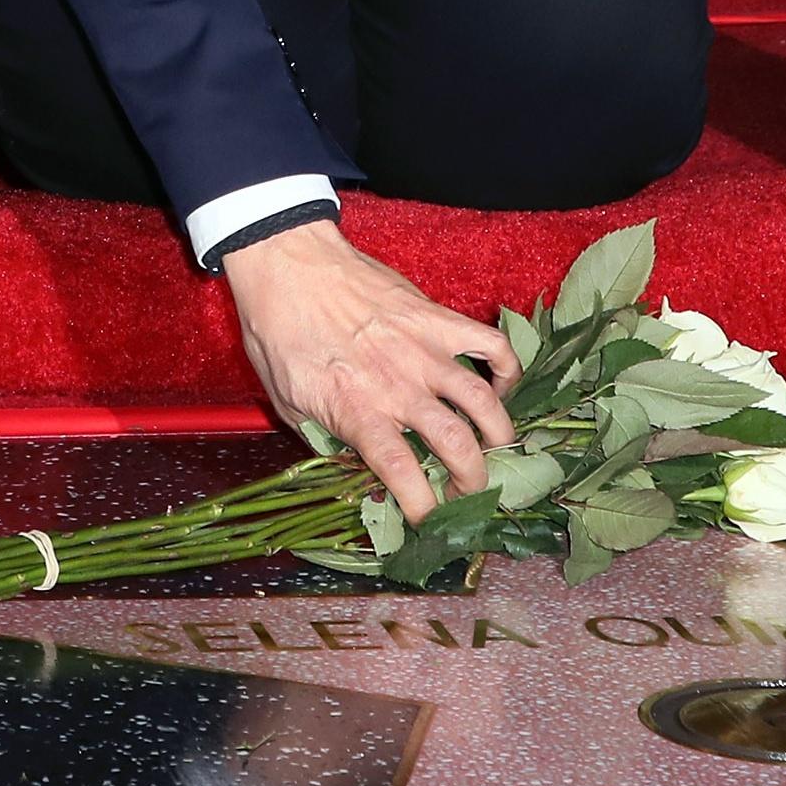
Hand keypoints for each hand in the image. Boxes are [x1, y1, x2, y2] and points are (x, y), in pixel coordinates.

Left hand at [221, 221, 520, 521]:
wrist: (287, 264)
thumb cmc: (277, 332)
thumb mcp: (287, 401)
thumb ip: (324, 438)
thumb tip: (351, 468)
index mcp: (357, 410)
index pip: (402, 473)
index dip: (423, 508)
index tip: (429, 522)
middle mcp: (397, 385)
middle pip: (456, 445)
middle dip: (472, 481)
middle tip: (467, 491)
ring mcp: (423, 349)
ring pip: (483, 402)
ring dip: (498, 435)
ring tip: (494, 449)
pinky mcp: (437, 317)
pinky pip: (490, 345)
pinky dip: (507, 370)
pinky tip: (500, 388)